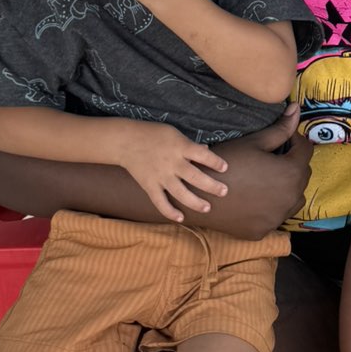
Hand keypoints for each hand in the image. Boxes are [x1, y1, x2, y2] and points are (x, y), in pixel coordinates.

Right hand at [114, 122, 228, 222]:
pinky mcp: (149, 185)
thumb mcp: (174, 133)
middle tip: (224, 191)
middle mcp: (172, 163)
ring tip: (207, 208)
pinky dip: (169, 211)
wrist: (125, 141)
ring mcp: (160, 176)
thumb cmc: (153, 134)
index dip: (215, 162)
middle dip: (211, 186)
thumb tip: (207, 149)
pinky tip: (180, 218)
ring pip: (180, 193)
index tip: (225, 168)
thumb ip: (190, 145)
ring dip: (195, 202)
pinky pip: (160, 202)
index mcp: (180, 147)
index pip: (202, 155)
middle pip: (195, 177)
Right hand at [206, 105, 312, 235]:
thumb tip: (296, 109)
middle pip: (303, 176)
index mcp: (291, 172)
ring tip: (268, 179)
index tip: (284, 139)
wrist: (198, 193)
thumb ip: (280, 129)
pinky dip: (273, 207)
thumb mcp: (254, 142)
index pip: (305, 151)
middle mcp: (291, 197)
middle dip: (293, 163)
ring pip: (295, 198)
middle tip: (273, 158)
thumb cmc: (225, 162)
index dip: (296, 141)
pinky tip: (257, 198)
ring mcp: (278, 217)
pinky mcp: (265, 230)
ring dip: (288, 187)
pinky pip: (277, 215)